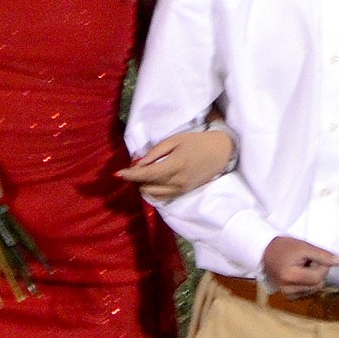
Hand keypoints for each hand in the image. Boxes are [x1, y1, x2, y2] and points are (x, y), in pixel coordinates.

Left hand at [117, 126, 235, 199]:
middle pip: (147, 186)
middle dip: (136, 179)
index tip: (117, 174)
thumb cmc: (197, 142)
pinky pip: (161, 197)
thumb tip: (138, 163)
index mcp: (175, 165)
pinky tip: (152, 180)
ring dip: (143, 185)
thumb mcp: (175, 140)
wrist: (221, 152)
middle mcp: (177, 181)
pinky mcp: (183, 193)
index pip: (147, 175)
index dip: (130, 175)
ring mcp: (181, 190)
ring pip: (152, 194)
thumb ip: (156, 152)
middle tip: (135, 166)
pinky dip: (152, 190)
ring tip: (144, 172)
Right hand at [262, 235, 338, 295]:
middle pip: (318, 285)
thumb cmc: (284, 247)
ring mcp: (288, 295)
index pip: (319, 277)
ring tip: (301, 268)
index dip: (322, 266)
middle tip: (306, 262)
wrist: (265, 252)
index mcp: (291, 277)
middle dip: (317, 273)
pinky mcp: (288, 297)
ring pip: (314, 290)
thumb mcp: (304, 246)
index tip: (313, 257)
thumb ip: (322, 255)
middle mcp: (288, 290)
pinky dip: (307, 284)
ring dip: (312, 278)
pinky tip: (299, 275)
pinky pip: (307, 293)